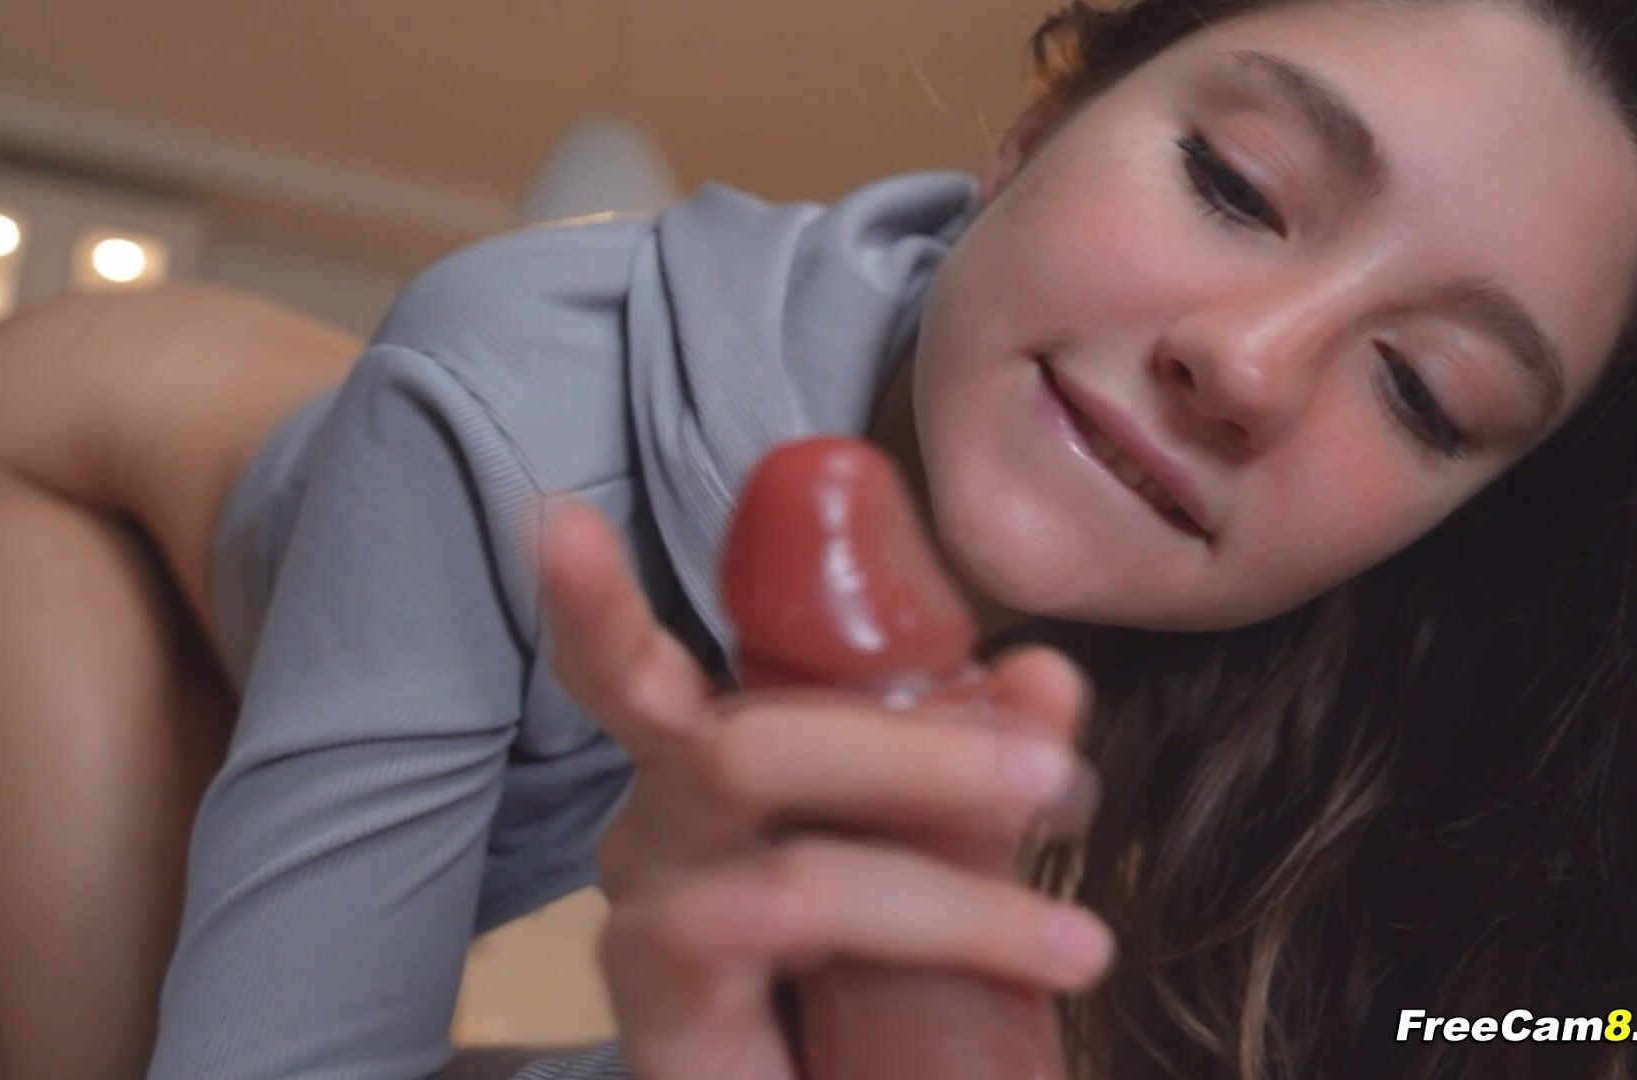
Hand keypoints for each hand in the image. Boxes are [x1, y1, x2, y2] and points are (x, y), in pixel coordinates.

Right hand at [538, 497, 1112, 1079]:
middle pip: (738, 726)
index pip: (634, 666)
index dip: (589, 600)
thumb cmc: (879, 1003)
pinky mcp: (660, 989)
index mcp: (705, 775)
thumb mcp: (947, 866)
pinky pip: (783, 898)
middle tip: (1055, 772)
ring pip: (756, 778)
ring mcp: (650, 905)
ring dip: (939, 823)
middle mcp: (656, 825)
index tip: (555, 516)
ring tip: (1080, 923)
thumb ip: (981, 768)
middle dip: (913, 737)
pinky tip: (1056, 947)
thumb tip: (1046, 672)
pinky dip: (941, 910)